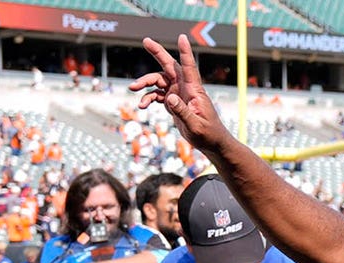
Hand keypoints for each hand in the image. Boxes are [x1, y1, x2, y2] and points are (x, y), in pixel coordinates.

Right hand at [130, 35, 232, 153]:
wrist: (211, 143)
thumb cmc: (208, 134)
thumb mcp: (195, 125)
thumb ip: (182, 112)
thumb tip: (169, 98)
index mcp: (194, 91)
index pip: (189, 67)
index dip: (185, 52)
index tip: (182, 37)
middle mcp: (186, 89)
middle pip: (170, 67)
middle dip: (158, 53)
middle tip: (146, 40)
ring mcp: (179, 95)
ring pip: (159, 81)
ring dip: (146, 83)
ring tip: (132, 88)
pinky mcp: (174, 103)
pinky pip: (158, 95)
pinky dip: (148, 98)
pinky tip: (142, 105)